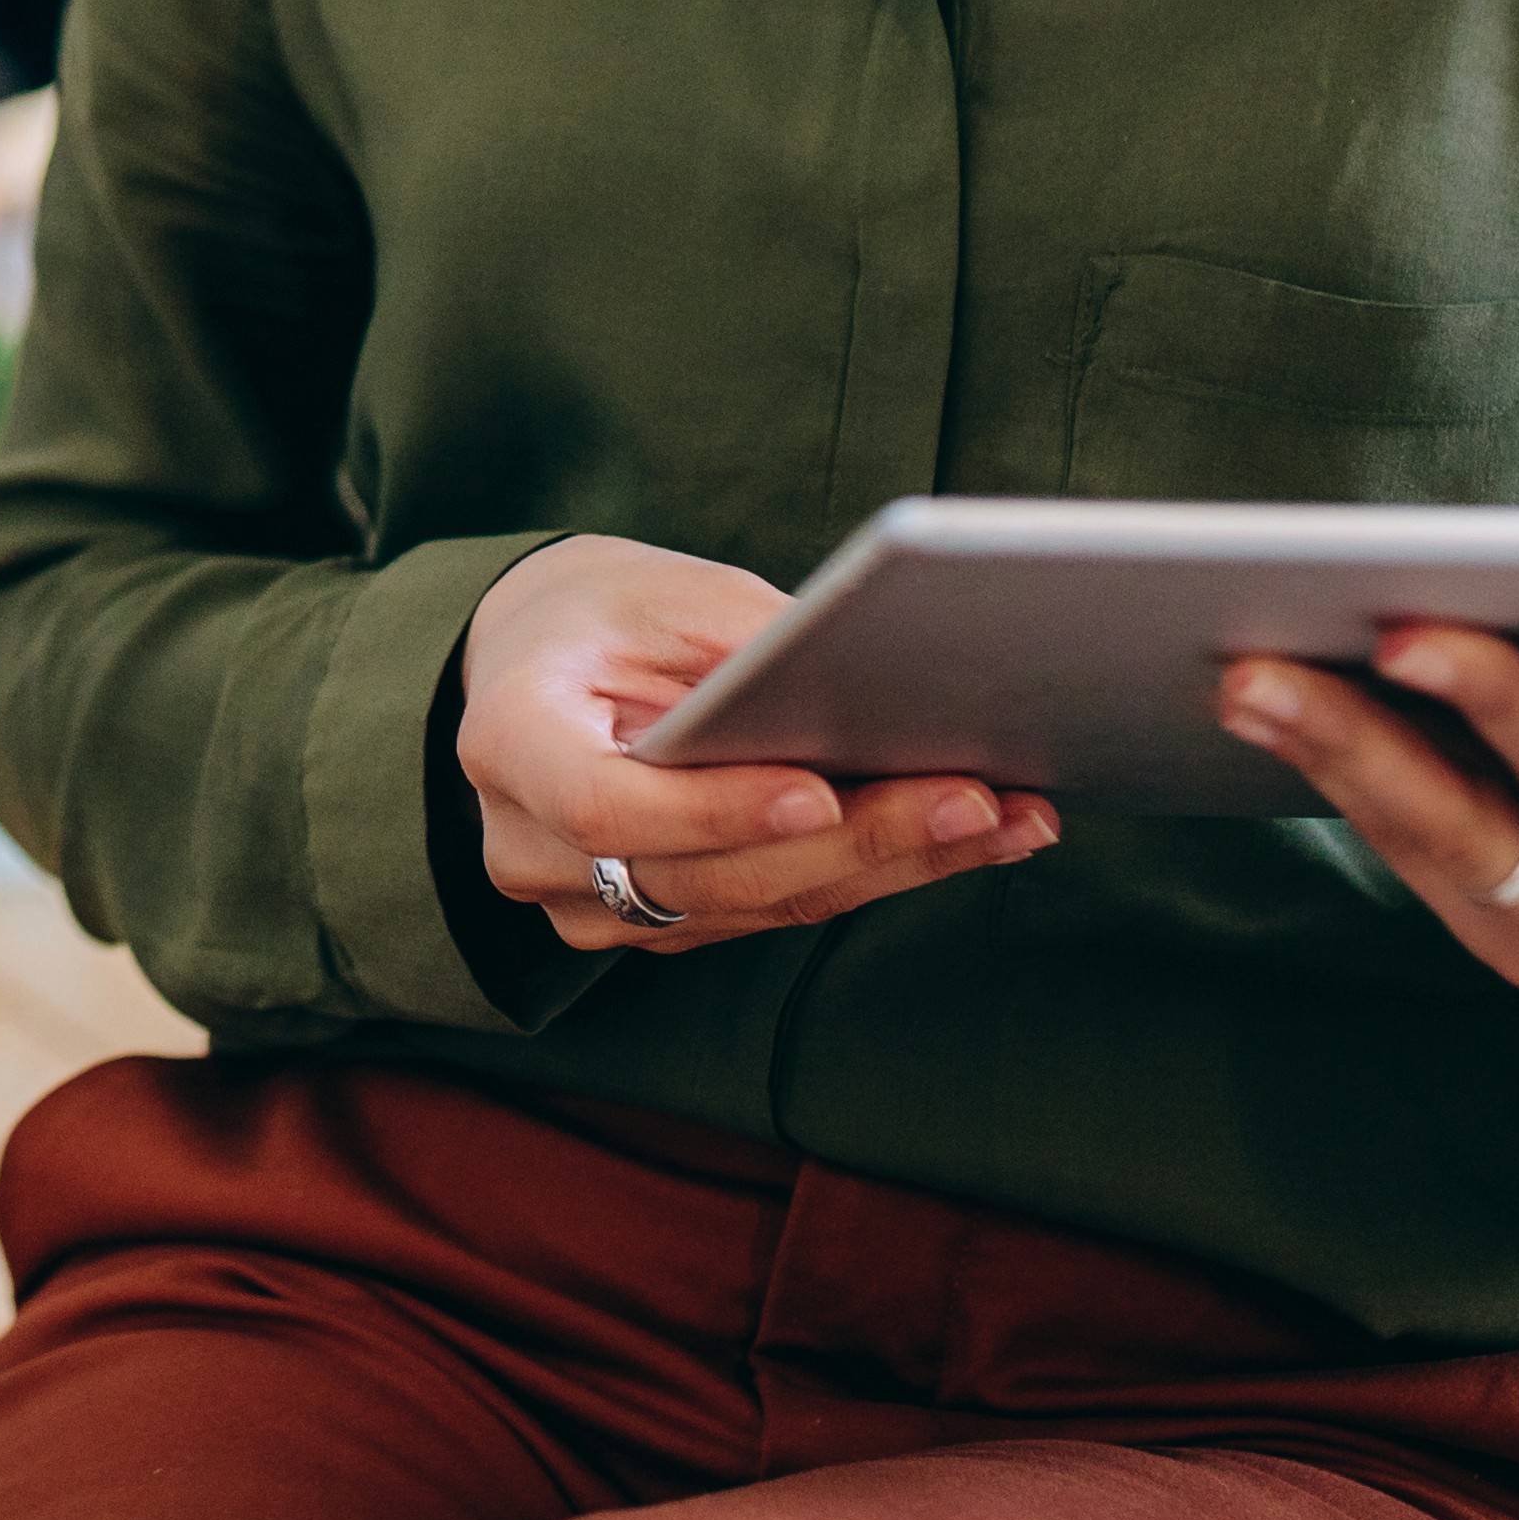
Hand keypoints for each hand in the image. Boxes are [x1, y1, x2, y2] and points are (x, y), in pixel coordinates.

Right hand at [457, 535, 1059, 954]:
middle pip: (704, 875)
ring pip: (755, 906)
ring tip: (1008, 815)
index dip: (715, 811)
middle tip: (975, 799)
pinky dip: (873, 873)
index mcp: (509, 743)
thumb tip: (881, 688)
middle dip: (854, 839)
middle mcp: (533, 849)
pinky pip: (772, 912)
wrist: (543, 663)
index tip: (819, 791)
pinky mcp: (656, 928)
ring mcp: (590, 908)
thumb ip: (749, 646)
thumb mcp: (665, 591)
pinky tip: (969, 837)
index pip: (608, 805)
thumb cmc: (605, 611)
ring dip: (893, 865)